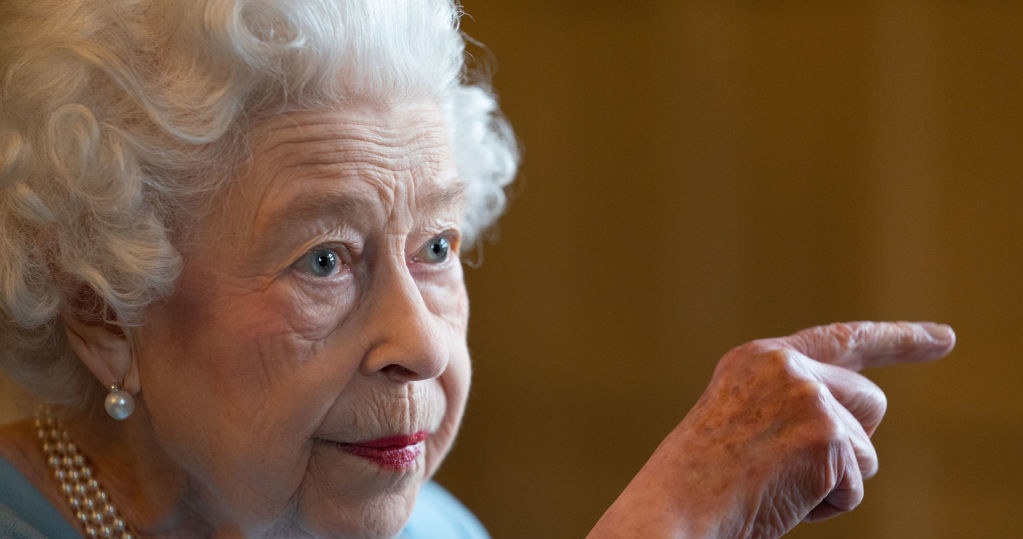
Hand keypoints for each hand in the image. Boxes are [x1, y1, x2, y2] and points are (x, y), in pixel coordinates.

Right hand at [588, 321, 954, 538]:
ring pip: (866, 450)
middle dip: (852, 441)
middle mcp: (784, 366)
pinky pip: (854, 487)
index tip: (944, 339)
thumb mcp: (741, 424)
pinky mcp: (825, 436)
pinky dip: (825, 506)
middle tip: (795, 469)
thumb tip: (857, 429)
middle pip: (869, 401)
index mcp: (756, 359)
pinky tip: (779, 499)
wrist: (673, 510)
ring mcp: (806, 396)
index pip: (840, 340)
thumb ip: (791, 405)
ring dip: (833, 480)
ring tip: (772, 486)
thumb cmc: (700, 484)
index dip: (898, 340)